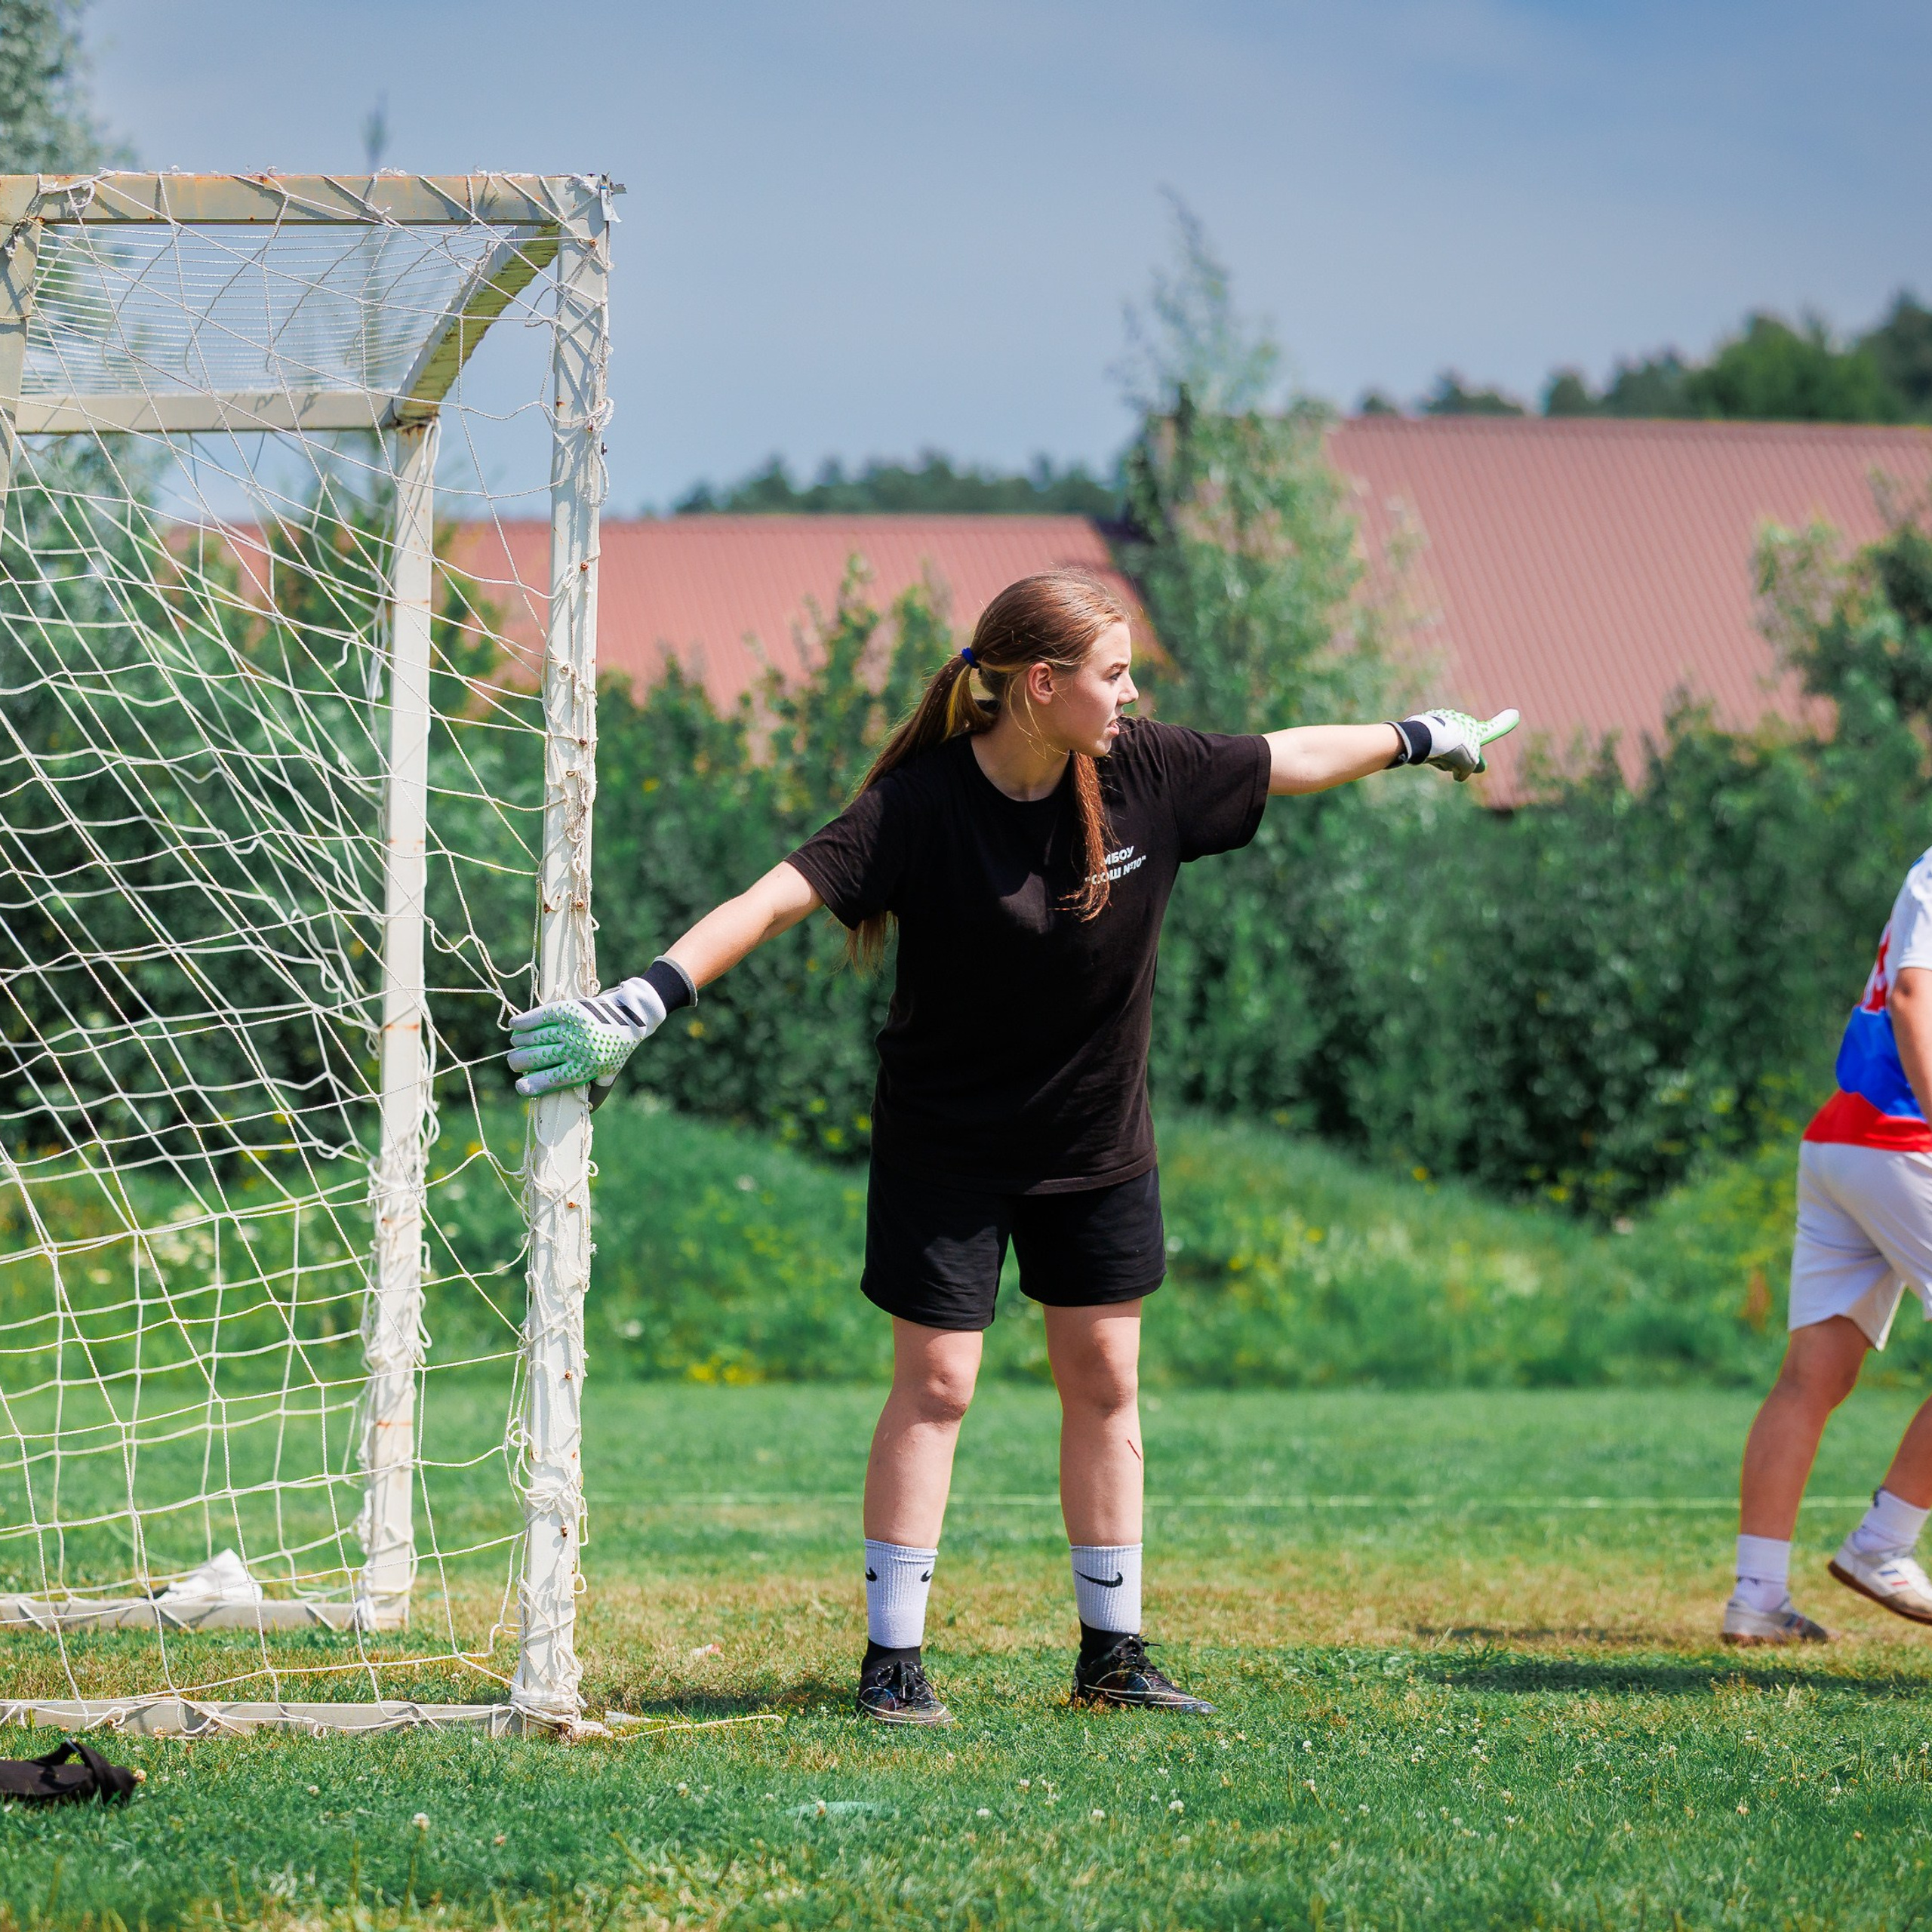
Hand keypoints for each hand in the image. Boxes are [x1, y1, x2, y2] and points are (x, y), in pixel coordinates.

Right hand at [506, 978, 667, 1097]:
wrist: (630, 1015)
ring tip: (517, 1044)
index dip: (534, 1085)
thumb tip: (585, 1113)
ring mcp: (574, 1028)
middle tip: (514, 1063)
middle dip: (520, 1062)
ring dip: (521, 1042)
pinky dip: (525, 1021)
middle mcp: (579, 1048)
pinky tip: (514, 1026)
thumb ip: (597, 1092)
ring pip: (537, 1037)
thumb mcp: (610, 1072)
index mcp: (588, 1067)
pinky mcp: (571, 1010)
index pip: (554, 1080)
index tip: (520, 1088)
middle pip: (539, 1058)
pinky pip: (541, 1016)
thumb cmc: (616, 1048)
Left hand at [1396, 707, 1518, 781]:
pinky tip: (1429, 756)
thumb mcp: (1468, 764)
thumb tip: (1459, 775)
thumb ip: (1469, 769)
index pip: (1493, 728)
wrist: (1428, 737)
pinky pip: (1432, 745)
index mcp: (1476, 728)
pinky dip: (1431, 753)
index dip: (1505, 722)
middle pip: (1462, 746)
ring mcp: (1444, 721)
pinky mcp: (1427, 725)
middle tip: (1453, 764)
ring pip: (1446, 747)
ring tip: (1440, 759)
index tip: (1515, 714)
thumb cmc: (1453, 748)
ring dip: (1443, 757)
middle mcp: (1462, 722)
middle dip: (1458, 757)